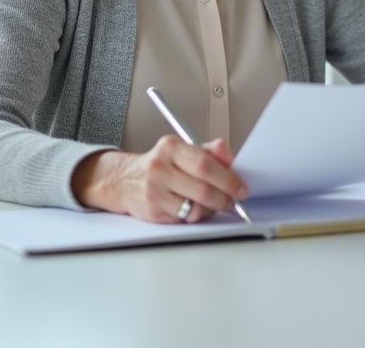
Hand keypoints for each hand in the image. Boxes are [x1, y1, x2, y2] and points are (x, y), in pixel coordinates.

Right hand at [70, 136, 248, 223]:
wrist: (123, 180)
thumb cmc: (160, 165)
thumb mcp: (183, 150)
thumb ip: (209, 152)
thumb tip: (230, 155)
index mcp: (171, 147)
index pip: (205, 163)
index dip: (228, 178)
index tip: (241, 188)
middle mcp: (160, 166)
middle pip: (202, 188)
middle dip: (224, 197)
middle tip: (233, 200)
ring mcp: (154, 190)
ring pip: (195, 207)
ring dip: (211, 209)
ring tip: (213, 204)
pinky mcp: (152, 210)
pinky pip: (183, 218)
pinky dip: (195, 216)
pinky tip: (193, 208)